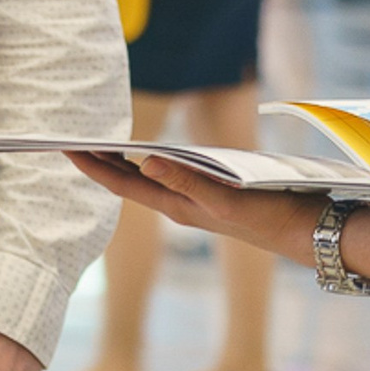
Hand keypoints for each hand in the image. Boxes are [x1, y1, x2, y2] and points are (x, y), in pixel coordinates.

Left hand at [64, 151, 319, 264]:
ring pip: (146, 179)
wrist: (306, 233)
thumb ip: (187, 183)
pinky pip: (169, 176)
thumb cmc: (268, 216)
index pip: (121, 183)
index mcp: (176, 206)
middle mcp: (179, 205)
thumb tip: (144, 162)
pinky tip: (149, 152)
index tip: (63, 146)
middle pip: (127, 181)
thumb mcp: (226, 199)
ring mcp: (194, 201)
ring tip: (98, 142)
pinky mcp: (210, 195)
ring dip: (120, 162)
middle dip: (97, 161)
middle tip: (69, 138)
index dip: (91, 165)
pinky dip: (150, 161)